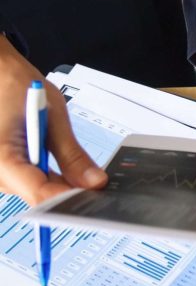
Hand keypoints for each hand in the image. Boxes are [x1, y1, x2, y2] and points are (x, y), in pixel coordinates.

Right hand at [0, 36, 106, 204]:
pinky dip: (46, 177)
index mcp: (1, 158)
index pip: (39, 194)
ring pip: (34, 191)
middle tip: (96, 187)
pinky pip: (27, 182)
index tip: (95, 198)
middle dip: (68, 192)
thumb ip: (72, 155)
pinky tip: (60, 169)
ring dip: (57, 184)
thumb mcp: (52, 117)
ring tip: (77, 173)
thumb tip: (94, 182)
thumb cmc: (15, 86)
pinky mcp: (1, 171)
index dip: (71, 199)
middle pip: (37, 196)